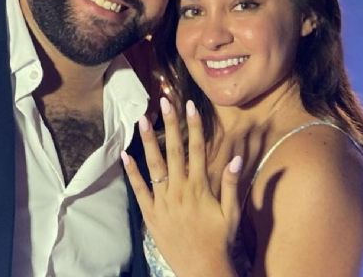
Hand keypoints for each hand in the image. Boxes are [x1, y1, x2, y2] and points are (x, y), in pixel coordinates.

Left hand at [122, 98, 242, 276]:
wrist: (202, 268)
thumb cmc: (220, 240)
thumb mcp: (232, 213)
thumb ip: (232, 184)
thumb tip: (237, 157)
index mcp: (200, 187)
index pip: (197, 149)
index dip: (194, 126)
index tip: (190, 106)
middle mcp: (179, 190)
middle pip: (174, 150)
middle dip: (170, 124)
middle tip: (164, 102)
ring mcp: (163, 201)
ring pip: (154, 165)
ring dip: (148, 141)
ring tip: (141, 119)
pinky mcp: (151, 214)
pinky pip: (140, 189)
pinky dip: (132, 172)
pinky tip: (125, 155)